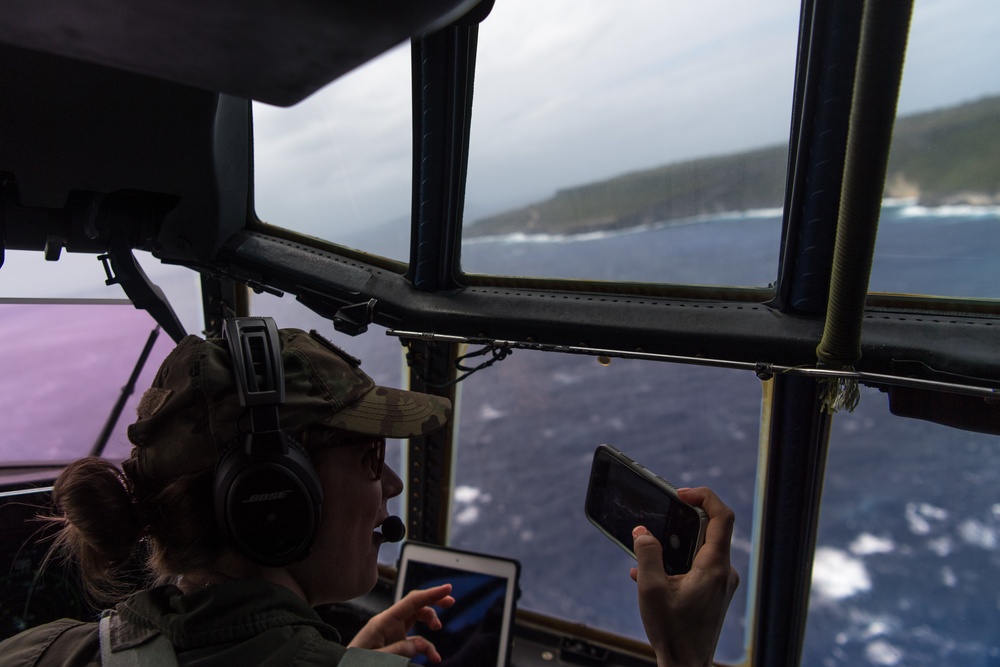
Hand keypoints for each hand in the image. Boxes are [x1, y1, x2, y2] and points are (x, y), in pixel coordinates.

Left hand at [348, 583, 454, 662]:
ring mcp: (392, 633)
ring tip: (438, 634)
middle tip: (451, 601)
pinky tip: (433, 658)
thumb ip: (398, 650)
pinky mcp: (394, 643)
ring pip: (418, 620)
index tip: (447, 587)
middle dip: (434, 602)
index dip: (431, 594)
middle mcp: (389, 623)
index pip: (411, 601)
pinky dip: (426, 647)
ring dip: (430, 624)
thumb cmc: (353, 663)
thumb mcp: (375, 658)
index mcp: (383, 622)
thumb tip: (420, 644)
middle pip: (416, 605)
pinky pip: (415, 640)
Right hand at [630, 487, 738, 666]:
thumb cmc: (672, 632)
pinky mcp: (714, 594)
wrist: (686, 666)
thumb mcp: (651, 590)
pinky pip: (698, 567)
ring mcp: (721, 584)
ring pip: (701, 549)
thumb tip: (642, 531)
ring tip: (647, 556)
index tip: (681, 494)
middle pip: (711, 530)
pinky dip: (677, 563)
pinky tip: (650, 576)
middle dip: (682, 521)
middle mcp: (724, 572)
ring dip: (675, 546)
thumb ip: (647, 555)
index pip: (722, 517)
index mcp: (715, 567)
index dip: (704, 496)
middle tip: (659, 519)